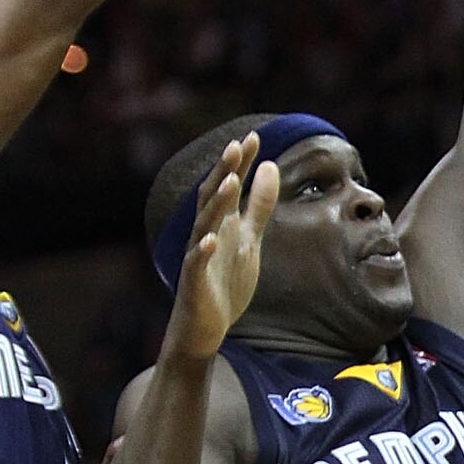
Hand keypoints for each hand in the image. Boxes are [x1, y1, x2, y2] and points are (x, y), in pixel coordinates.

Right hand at [164, 136, 278, 362]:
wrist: (204, 327)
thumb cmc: (224, 281)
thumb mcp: (249, 239)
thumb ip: (258, 206)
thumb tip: (270, 166)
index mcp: (221, 223)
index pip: (229, 185)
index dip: (240, 163)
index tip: (254, 136)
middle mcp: (206, 234)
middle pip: (212, 197)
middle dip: (224, 172)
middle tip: (236, 145)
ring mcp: (197, 257)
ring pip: (203, 225)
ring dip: (215, 204)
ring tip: (229, 183)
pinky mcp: (194, 283)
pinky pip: (195, 264)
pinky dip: (201, 251)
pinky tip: (209, 239)